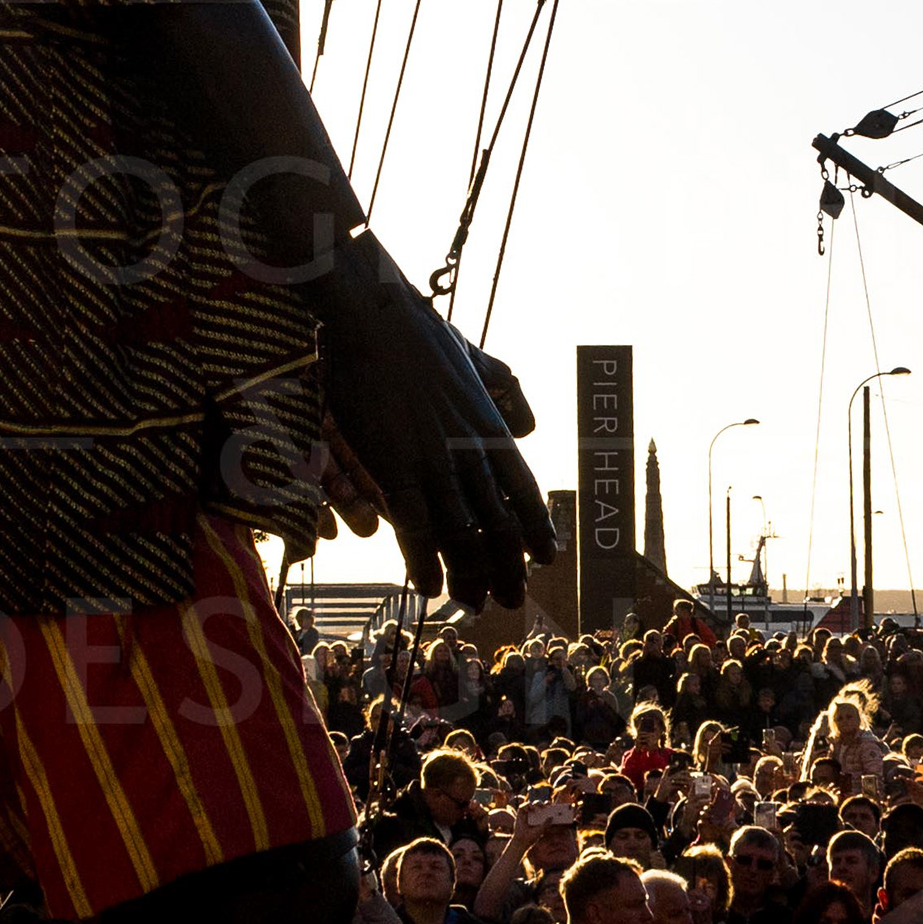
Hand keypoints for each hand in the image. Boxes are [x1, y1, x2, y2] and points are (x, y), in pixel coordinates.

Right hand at [314, 249, 554, 609]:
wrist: (376, 318)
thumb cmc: (418, 334)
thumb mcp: (475, 360)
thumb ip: (505, 390)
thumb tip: (530, 425)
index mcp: (491, 427)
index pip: (524, 491)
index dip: (536, 529)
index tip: (546, 557)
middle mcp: (471, 452)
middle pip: (499, 524)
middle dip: (509, 567)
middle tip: (513, 598)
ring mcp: (435, 463)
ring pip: (463, 535)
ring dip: (472, 575)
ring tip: (478, 604)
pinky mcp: (396, 467)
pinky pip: (417, 528)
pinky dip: (425, 563)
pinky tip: (430, 588)